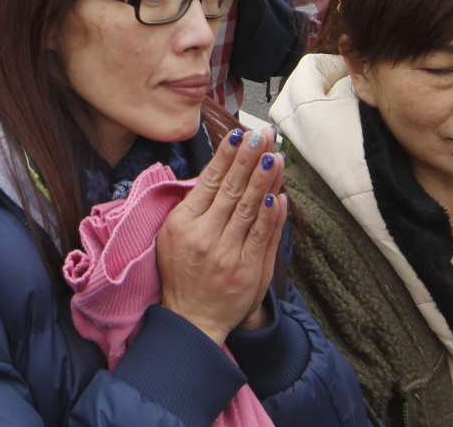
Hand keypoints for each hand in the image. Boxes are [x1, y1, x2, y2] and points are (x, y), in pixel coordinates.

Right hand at [157, 127, 286, 345]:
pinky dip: (272, 214)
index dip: (226, 157)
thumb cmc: (181, 273)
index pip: (209, 182)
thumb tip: (215, 173)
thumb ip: (192, 206)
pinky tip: (280, 193)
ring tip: (275, 154)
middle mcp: (204, 236)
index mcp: (183, 223)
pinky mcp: (247, 270)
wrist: (192, 319)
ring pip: (249, 208)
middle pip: (231, 189)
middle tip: (261, 134)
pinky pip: (262, 236)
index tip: (238, 135)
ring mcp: (227, 253)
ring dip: (264, 179)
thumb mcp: (172, 236)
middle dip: (249, 158)